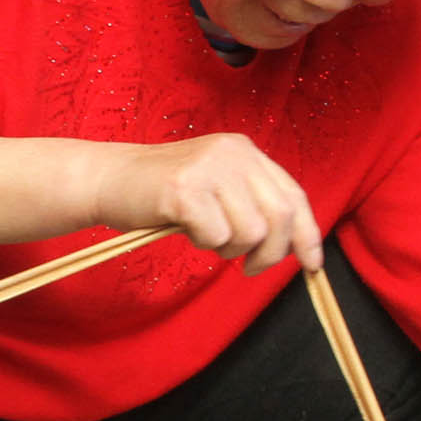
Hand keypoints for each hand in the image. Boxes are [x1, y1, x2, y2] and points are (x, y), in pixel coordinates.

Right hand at [96, 134, 321, 273]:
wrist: (108, 179)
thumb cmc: (162, 193)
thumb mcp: (216, 187)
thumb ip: (250, 204)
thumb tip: (290, 244)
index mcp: (245, 151)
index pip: (293, 195)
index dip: (307, 234)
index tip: (312, 265)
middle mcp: (233, 153)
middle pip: (279, 216)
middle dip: (271, 253)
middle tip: (249, 268)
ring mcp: (209, 168)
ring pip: (250, 231)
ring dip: (229, 247)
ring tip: (205, 236)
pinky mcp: (184, 189)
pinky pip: (215, 235)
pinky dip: (203, 243)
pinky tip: (185, 228)